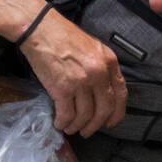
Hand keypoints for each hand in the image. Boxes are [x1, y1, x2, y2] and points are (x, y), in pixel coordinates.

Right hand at [20, 9, 127, 136]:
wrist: (40, 29)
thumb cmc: (63, 36)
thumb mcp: (92, 47)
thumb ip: (101, 67)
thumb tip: (101, 91)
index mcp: (109, 62)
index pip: (121, 94)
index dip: (116, 113)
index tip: (110, 122)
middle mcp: (98, 73)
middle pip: (104, 109)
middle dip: (96, 125)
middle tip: (87, 131)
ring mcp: (81, 82)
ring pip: (85, 115)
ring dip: (77, 126)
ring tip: (70, 128)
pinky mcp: (63, 89)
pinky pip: (67, 114)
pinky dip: (63, 122)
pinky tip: (59, 123)